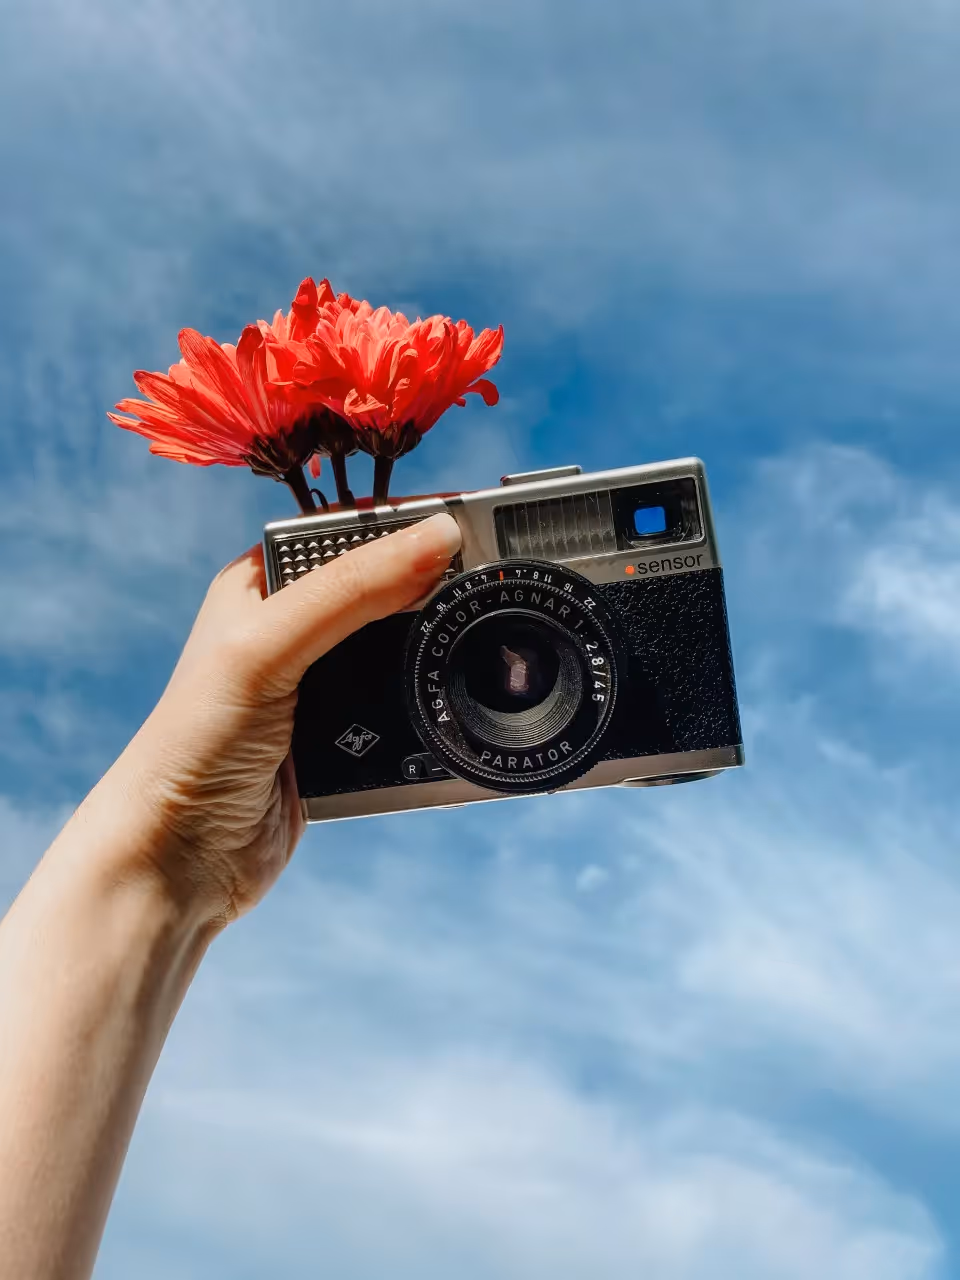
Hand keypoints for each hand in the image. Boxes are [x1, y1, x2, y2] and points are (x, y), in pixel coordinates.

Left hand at [71, 512, 461, 928]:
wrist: (179, 863)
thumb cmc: (193, 745)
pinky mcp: (343, 740)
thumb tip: (440, 534)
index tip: (467, 525)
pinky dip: (433, 705)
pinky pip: (405, 708)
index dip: (405, 525)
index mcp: (263, 585)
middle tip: (490, 583)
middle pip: (384, 589)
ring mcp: (320, 687)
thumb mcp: (271, 647)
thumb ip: (352, 588)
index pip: (348, 532)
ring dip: (437, 650)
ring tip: (481, 639)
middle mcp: (292, 630)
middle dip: (433, 588)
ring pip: (402, 649)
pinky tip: (456, 699)